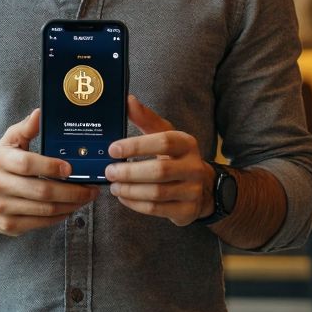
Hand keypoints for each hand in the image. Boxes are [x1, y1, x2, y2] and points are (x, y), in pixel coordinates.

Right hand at [0, 109, 95, 235]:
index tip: (71, 169)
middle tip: (90, 188)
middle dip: (72, 191)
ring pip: (45, 210)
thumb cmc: (1, 164)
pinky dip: (60, 216)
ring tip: (85, 197)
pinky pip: (41, 223)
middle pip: (41, 191)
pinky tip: (70, 208)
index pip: (27, 164)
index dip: (51, 167)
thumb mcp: (9, 142)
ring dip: (71, 205)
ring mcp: (2, 207)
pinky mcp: (9, 225)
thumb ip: (26, 128)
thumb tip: (40, 113)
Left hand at [104, 95, 213, 225]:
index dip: (136, 145)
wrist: (202, 188)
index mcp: (187, 144)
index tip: (113, 149)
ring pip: (157, 193)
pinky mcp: (187, 210)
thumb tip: (128, 100)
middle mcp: (194, 167)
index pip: (163, 142)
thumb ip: (146, 119)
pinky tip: (124, 197)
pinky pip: (157, 209)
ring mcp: (193, 190)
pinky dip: (136, 204)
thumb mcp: (165, 135)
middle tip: (109, 171)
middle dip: (129, 172)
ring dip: (130, 190)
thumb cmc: (176, 158)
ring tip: (114, 186)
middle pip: (159, 170)